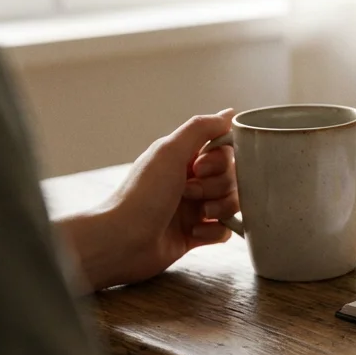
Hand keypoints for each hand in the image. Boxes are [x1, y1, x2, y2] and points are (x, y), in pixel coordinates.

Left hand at [60, 110, 238, 289]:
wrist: (123, 241)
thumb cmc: (142, 195)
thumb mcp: (169, 151)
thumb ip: (201, 128)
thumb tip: (229, 114)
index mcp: (183, 159)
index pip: (224, 151)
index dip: (220, 160)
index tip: (199, 168)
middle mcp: (190, 181)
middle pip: (232, 177)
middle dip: (217, 186)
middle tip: (189, 193)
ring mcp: (194, 208)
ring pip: (232, 203)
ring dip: (220, 208)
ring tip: (197, 215)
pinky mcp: (197, 234)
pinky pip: (224, 229)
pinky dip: (214, 231)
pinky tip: (194, 233)